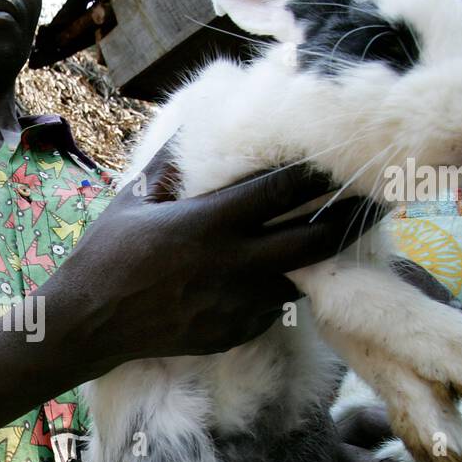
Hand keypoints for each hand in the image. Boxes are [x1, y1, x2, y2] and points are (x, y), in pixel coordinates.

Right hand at [47, 141, 373, 378]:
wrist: (87, 325)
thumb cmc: (105, 256)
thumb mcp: (133, 201)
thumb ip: (171, 166)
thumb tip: (194, 128)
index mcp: (208, 223)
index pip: (282, 190)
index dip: (319, 172)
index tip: (344, 157)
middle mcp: (232, 265)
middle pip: (314, 240)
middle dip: (348, 219)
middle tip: (375, 201)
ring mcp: (237, 305)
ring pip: (301, 278)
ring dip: (318, 257)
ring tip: (336, 236)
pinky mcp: (234, 333)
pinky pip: (273, 308)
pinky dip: (279, 290)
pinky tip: (275, 276)